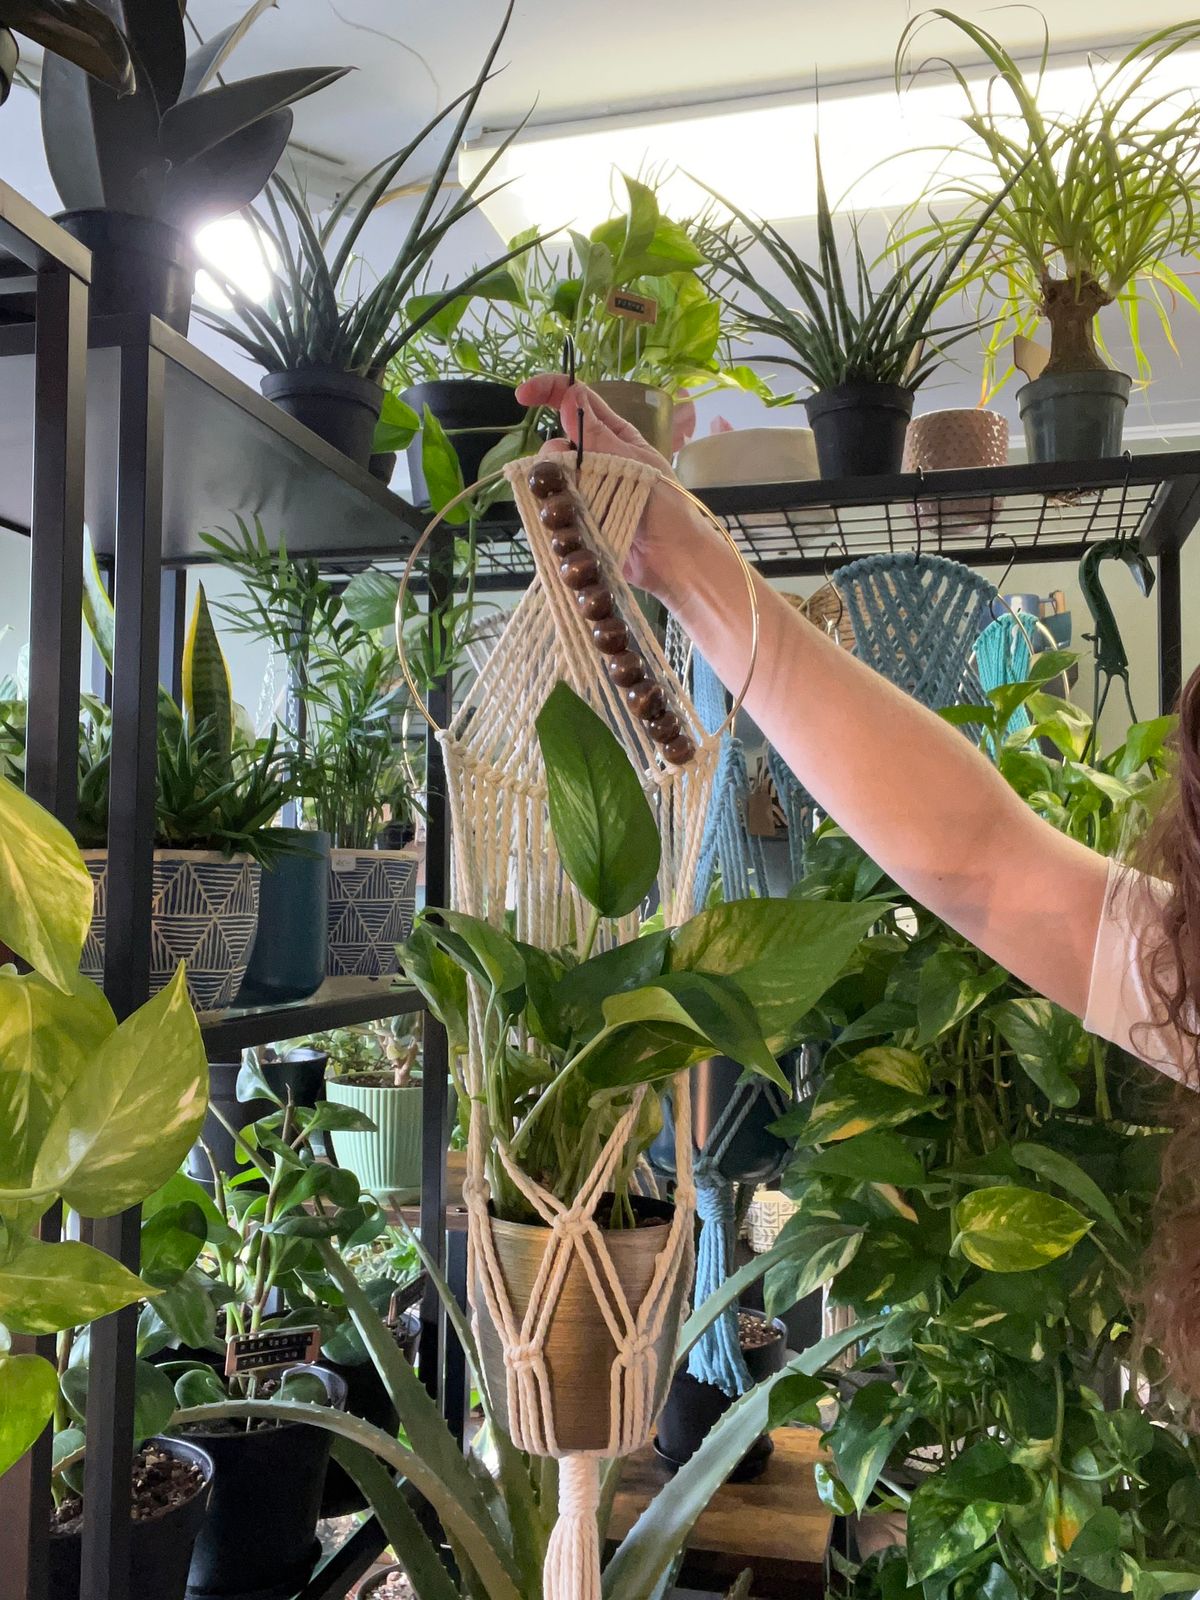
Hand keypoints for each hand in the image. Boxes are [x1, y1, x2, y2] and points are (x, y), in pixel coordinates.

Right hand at [515, 374, 721, 606]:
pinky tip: (564, 522)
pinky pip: (551, 507)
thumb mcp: (635, 464)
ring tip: (575, 506)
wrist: (673, 561)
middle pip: (555, 443)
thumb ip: (599, 435)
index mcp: (614, 434)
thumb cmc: (667, 508)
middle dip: (553, 454)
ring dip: (553, 487)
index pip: (576, 400)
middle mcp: (595, 458)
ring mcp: (584, 490)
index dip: (548, 390)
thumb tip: (569, 397)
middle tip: (571, 476)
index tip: (523, 396)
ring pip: (549, 477)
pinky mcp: (577, 519)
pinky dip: (551, 511)